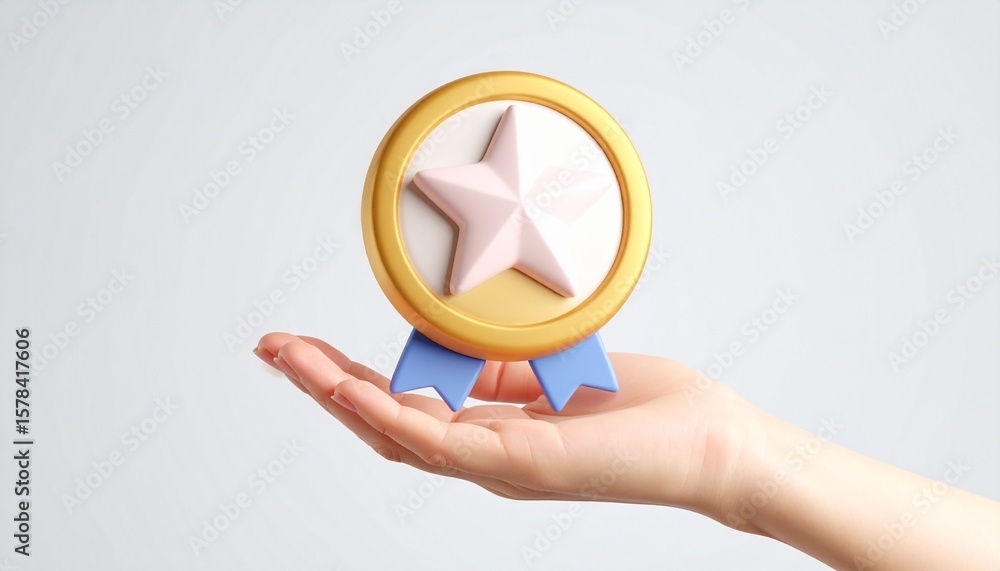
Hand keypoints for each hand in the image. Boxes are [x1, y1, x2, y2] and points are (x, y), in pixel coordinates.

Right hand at [254, 332, 768, 526]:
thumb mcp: (557, 373)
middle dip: (321, 385)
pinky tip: (346, 387)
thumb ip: (500, 371)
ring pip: (394, 433)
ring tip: (287, 358)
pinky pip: (437, 441)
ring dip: (335, 395)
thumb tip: (451, 350)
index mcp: (491, 433)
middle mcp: (483, 457)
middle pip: (381, 424)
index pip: (403, 407)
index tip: (308, 345)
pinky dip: (386, 413)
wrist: (712, 443)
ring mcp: (496, 466)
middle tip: (271, 348)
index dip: (349, 378)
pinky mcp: (518, 465)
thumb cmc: (649, 410)